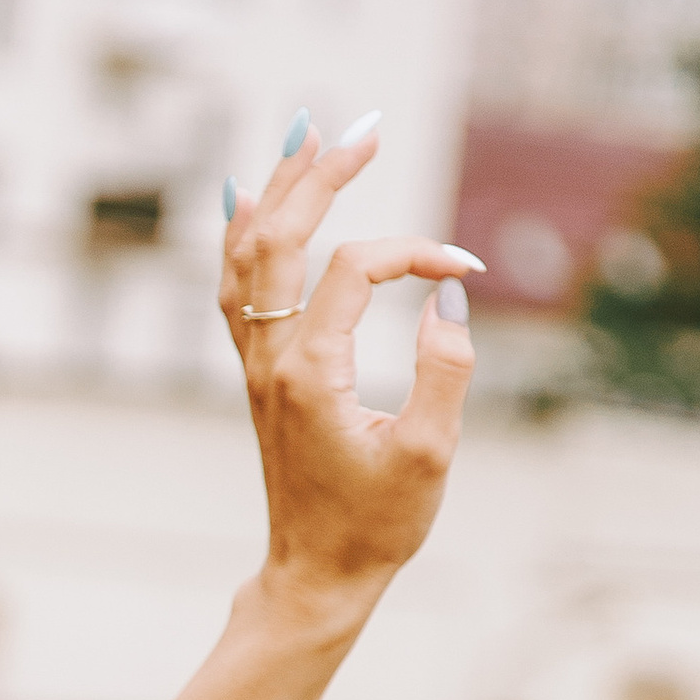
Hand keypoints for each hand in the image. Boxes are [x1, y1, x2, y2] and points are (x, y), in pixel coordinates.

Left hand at [220, 116, 478, 621]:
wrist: (316, 572)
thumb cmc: (376, 523)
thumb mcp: (429, 454)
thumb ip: (445, 374)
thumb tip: (448, 301)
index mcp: (310, 371)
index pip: (354, 270)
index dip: (414, 254)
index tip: (465, 270)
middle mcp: (270, 358)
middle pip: (279, 239)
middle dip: (319, 176)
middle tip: (361, 128)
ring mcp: (254, 365)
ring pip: (246, 256)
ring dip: (276, 192)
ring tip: (304, 136)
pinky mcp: (256, 375)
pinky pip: (234, 288)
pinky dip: (242, 236)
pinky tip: (249, 201)